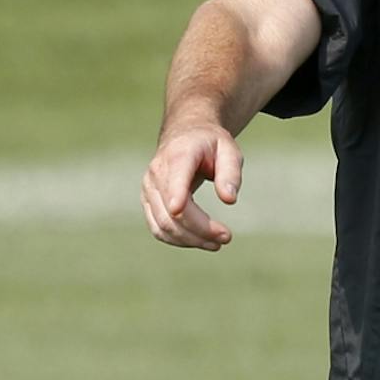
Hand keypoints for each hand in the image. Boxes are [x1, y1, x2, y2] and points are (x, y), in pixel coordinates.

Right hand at [142, 121, 243, 249]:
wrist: (185, 135)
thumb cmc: (210, 144)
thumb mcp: (228, 150)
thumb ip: (230, 173)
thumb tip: (229, 199)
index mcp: (178, 155)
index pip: (173, 180)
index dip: (175, 196)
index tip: (179, 210)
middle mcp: (157, 173)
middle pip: (172, 212)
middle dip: (200, 230)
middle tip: (227, 237)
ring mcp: (148, 189)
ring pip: (163, 225)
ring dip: (191, 240)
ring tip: (216, 243)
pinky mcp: (148, 202)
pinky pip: (159, 229)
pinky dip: (179, 240)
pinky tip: (200, 241)